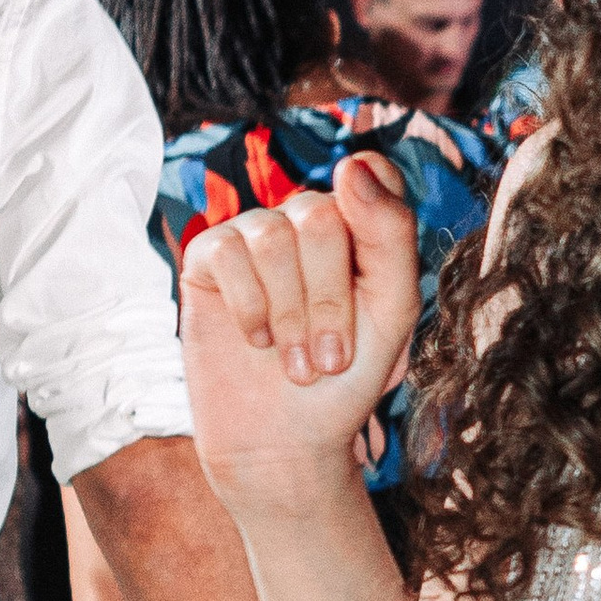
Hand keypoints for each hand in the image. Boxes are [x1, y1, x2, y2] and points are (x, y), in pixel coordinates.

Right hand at [180, 154, 421, 519]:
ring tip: (296, 364)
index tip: (370, 271)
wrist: (288, 439)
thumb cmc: (347, 376)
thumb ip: (389, 233)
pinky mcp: (208, 258)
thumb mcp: (392, 309)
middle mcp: (306, 220)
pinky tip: (257, 341)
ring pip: (272, 235)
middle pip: (319, 216)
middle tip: (330, 357)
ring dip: (290, 314)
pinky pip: (226, 251)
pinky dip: (250, 308)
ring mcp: (255, 235)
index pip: (372, 174)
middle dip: (329, 299)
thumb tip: (350, 162)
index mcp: (360, 226)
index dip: (372, 208)